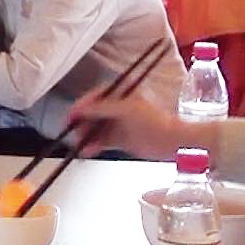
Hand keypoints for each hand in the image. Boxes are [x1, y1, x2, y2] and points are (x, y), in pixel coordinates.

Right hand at [68, 90, 201, 159]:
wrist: (173, 142)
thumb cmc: (157, 122)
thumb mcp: (127, 109)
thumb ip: (103, 108)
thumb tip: (84, 108)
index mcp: (122, 94)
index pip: (96, 96)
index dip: (82, 105)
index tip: (72, 115)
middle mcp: (119, 107)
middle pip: (94, 113)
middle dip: (82, 122)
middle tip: (73, 131)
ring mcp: (120, 124)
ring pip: (96, 128)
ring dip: (87, 136)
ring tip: (80, 144)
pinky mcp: (122, 139)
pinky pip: (102, 141)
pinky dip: (94, 145)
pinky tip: (88, 150)